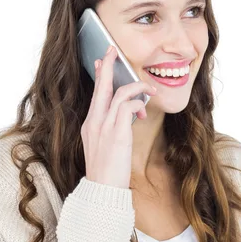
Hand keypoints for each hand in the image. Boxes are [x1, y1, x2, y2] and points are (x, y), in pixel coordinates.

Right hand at [80, 45, 156, 187]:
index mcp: (90, 124)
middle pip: (101, 86)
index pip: (95, 94)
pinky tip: (144, 110)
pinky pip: (128, 106)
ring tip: (150, 91)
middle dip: (108, 66)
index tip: (102, 61)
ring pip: (119, 93)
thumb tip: (128, 116)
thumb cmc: (107, 172)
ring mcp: (104, 126)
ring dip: (137, 87)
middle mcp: (94, 122)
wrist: (102, 190)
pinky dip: (138, 103)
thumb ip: (113, 129)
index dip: (99, 76)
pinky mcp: (116, 133)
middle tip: (112, 50)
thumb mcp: (106, 146)